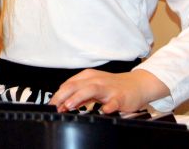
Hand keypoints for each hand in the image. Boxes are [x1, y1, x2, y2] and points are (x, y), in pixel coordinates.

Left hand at [49, 69, 167, 113]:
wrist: (137, 84)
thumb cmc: (113, 86)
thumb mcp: (94, 88)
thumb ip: (79, 96)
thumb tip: (63, 104)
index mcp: (88, 77)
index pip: (69, 84)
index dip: (58, 95)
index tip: (52, 105)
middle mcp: (97, 80)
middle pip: (76, 85)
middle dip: (63, 95)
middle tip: (55, 105)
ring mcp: (108, 88)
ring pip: (91, 89)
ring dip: (79, 97)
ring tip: (70, 105)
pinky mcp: (120, 96)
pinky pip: (113, 101)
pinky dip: (108, 106)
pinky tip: (103, 111)